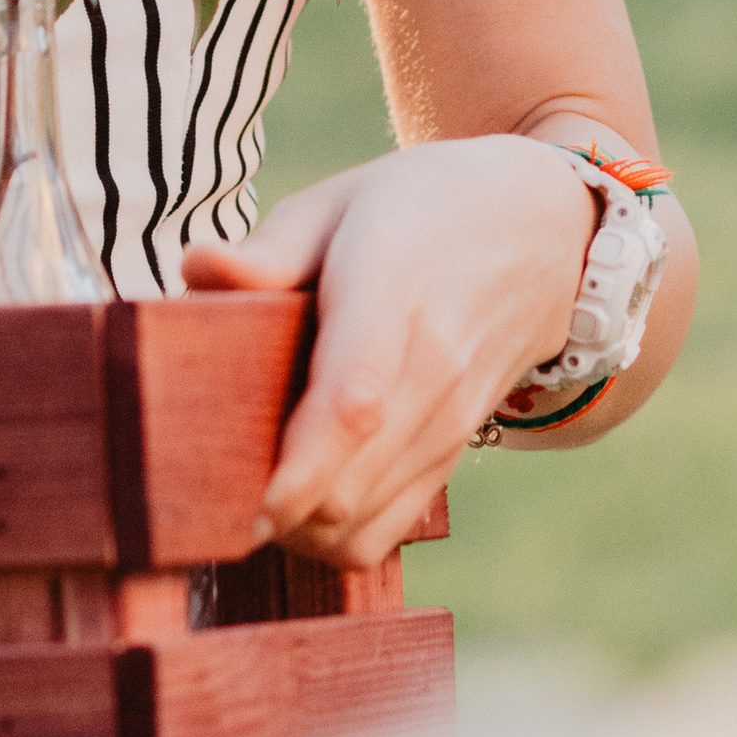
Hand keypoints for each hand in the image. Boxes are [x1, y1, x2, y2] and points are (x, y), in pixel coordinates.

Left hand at [180, 137, 593, 567]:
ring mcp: (449, 419)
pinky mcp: (453, 452)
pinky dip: (331, 534)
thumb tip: (197, 270)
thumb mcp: (339, 203)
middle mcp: (432, 368)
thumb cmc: (415, 210)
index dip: (297, 466)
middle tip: (199, 489)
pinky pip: (387, 528)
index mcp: (393, 290)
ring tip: (237, 491)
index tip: (239, 499)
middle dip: (266, 509)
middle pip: (349, 480)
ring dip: (292, 527)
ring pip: (362, 518)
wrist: (539, 233)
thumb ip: (269, 250)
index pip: (354, 400)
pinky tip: (293, 499)